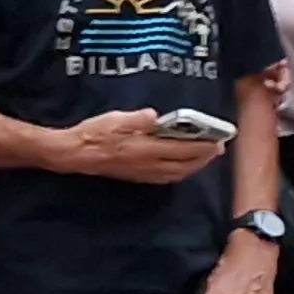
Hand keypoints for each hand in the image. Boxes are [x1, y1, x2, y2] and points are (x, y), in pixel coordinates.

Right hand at [56, 110, 227, 184]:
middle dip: (204, 157)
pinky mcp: (137, 176)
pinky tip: (182, 167)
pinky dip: (180, 173)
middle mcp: (149, 164)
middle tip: (218, 147)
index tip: (218, 140)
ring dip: (194, 166)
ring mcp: (144, 173)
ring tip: (205, 157)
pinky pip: (167, 178)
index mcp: (147, 149)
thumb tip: (155, 116)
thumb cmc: (94, 133)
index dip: (203, 147)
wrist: (75, 154)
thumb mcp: (115, 119)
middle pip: (185, 165)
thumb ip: (137, 119)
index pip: (183, 150)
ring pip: (178, 173)